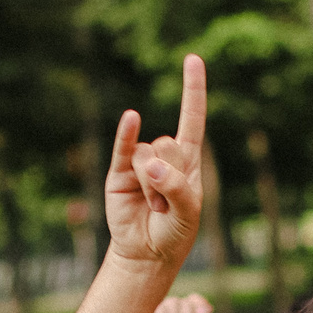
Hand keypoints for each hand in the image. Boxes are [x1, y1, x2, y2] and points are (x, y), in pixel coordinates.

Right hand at [103, 54, 205, 268]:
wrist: (146, 254)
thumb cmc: (174, 232)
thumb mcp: (188, 213)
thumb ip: (177, 187)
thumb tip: (151, 165)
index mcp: (188, 161)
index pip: (192, 118)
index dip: (193, 90)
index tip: (192, 59)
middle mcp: (164, 156)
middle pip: (168, 145)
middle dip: (169, 177)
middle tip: (167, 205)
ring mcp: (140, 162)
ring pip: (147, 156)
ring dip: (152, 186)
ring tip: (154, 207)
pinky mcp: (119, 172)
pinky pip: (124, 149)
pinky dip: (126, 134)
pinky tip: (132, 119)